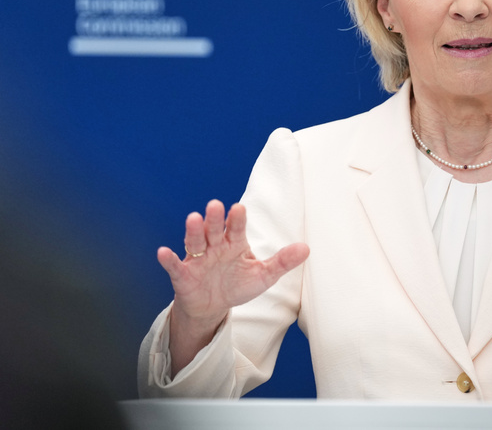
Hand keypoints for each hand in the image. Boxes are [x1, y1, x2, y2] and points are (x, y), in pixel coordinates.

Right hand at [156, 200, 308, 373]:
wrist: (213, 306)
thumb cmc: (237, 285)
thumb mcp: (263, 275)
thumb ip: (282, 262)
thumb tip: (306, 249)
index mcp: (235, 243)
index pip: (237, 228)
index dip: (237, 219)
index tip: (239, 209)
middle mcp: (215, 246)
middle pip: (215, 229)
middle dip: (215, 218)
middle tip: (216, 205)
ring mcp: (198, 259)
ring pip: (195, 242)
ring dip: (193, 231)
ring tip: (193, 219)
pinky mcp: (183, 275)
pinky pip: (175, 265)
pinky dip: (169, 259)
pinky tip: (163, 252)